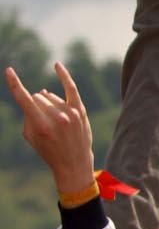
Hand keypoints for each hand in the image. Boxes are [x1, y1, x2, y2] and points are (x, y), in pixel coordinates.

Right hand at [5, 63, 94, 193]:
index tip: (8, 71)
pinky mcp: (79, 111)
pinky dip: (64, 76)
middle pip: (37, 98)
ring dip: (47, 104)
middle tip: (43, 123)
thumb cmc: (48, 149)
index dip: (14, 84)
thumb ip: (28, 114)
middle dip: (35, 106)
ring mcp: (70, 114)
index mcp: (41, 125)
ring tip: (54, 122)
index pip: (24, 99)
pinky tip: (57, 65)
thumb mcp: (30, 136)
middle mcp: (57, 118)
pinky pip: (71, 88)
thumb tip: (39, 93)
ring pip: (49, 96)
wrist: (73, 163)